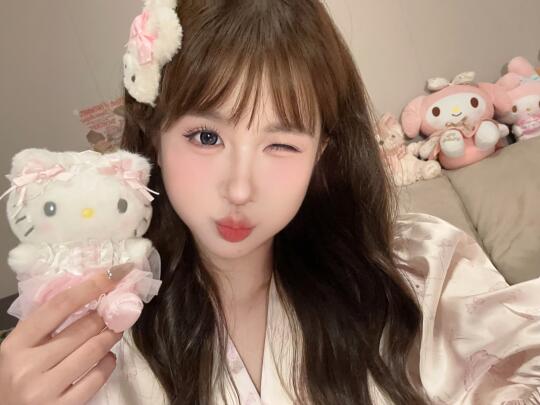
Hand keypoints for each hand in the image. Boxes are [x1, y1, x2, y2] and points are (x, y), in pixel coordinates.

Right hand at [0, 263, 132, 404]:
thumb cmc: (12, 382)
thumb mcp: (16, 352)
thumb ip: (42, 328)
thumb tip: (83, 296)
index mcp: (15, 345)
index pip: (60, 306)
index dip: (91, 286)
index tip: (113, 274)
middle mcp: (28, 367)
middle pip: (82, 327)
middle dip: (105, 314)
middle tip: (117, 308)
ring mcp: (45, 390)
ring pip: (94, 350)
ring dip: (111, 335)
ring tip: (115, 329)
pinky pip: (97, 377)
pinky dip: (108, 362)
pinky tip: (106, 357)